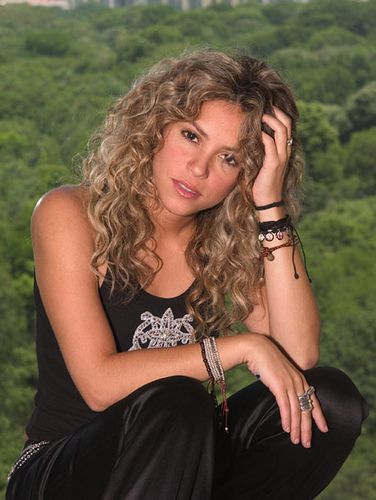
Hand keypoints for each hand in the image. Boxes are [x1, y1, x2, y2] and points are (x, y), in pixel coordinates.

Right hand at [242, 333, 327, 447]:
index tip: (324, 429)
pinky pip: (285, 406)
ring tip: (295, 440)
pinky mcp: (280, 386)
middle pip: (306, 409)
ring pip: (297, 411)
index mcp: (300, 378)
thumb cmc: (266, 360)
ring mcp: (290, 384)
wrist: (256, 348)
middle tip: (307, 443)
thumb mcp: (280, 373)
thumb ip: (285, 384)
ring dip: (296, 428)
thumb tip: (285, 396)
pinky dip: (287, 419)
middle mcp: (298, 382)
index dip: (319, 416)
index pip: (313, 401)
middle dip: (307, 428)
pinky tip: (286, 428)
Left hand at [252, 106, 292, 205]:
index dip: (280, 114)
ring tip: (262, 115)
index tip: (269, 107)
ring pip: (282, 131)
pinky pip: (271, 144)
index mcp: (284, 150)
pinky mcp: (273, 163)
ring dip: (271, 120)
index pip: (288, 126)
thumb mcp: (264, 162)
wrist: (268, 200)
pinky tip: (258, 132)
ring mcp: (281, 157)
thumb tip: (253, 138)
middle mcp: (285, 151)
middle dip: (277, 112)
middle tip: (266, 106)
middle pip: (287, 124)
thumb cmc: (263, 182)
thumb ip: (263, 150)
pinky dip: (264, 136)